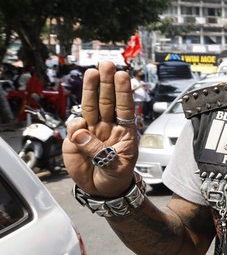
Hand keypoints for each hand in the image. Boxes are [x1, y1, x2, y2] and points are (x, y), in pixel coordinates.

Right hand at [63, 61, 138, 197]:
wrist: (102, 190)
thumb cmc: (116, 176)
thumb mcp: (115, 167)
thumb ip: (100, 152)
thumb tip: (81, 133)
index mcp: (124, 131)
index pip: (124, 107)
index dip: (123, 91)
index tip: (122, 75)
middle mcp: (108, 126)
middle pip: (107, 101)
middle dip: (106, 82)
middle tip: (106, 64)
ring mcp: (91, 131)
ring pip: (91, 107)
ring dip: (90, 89)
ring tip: (91, 72)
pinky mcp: (75, 140)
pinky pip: (74, 128)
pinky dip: (76, 126)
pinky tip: (79, 129)